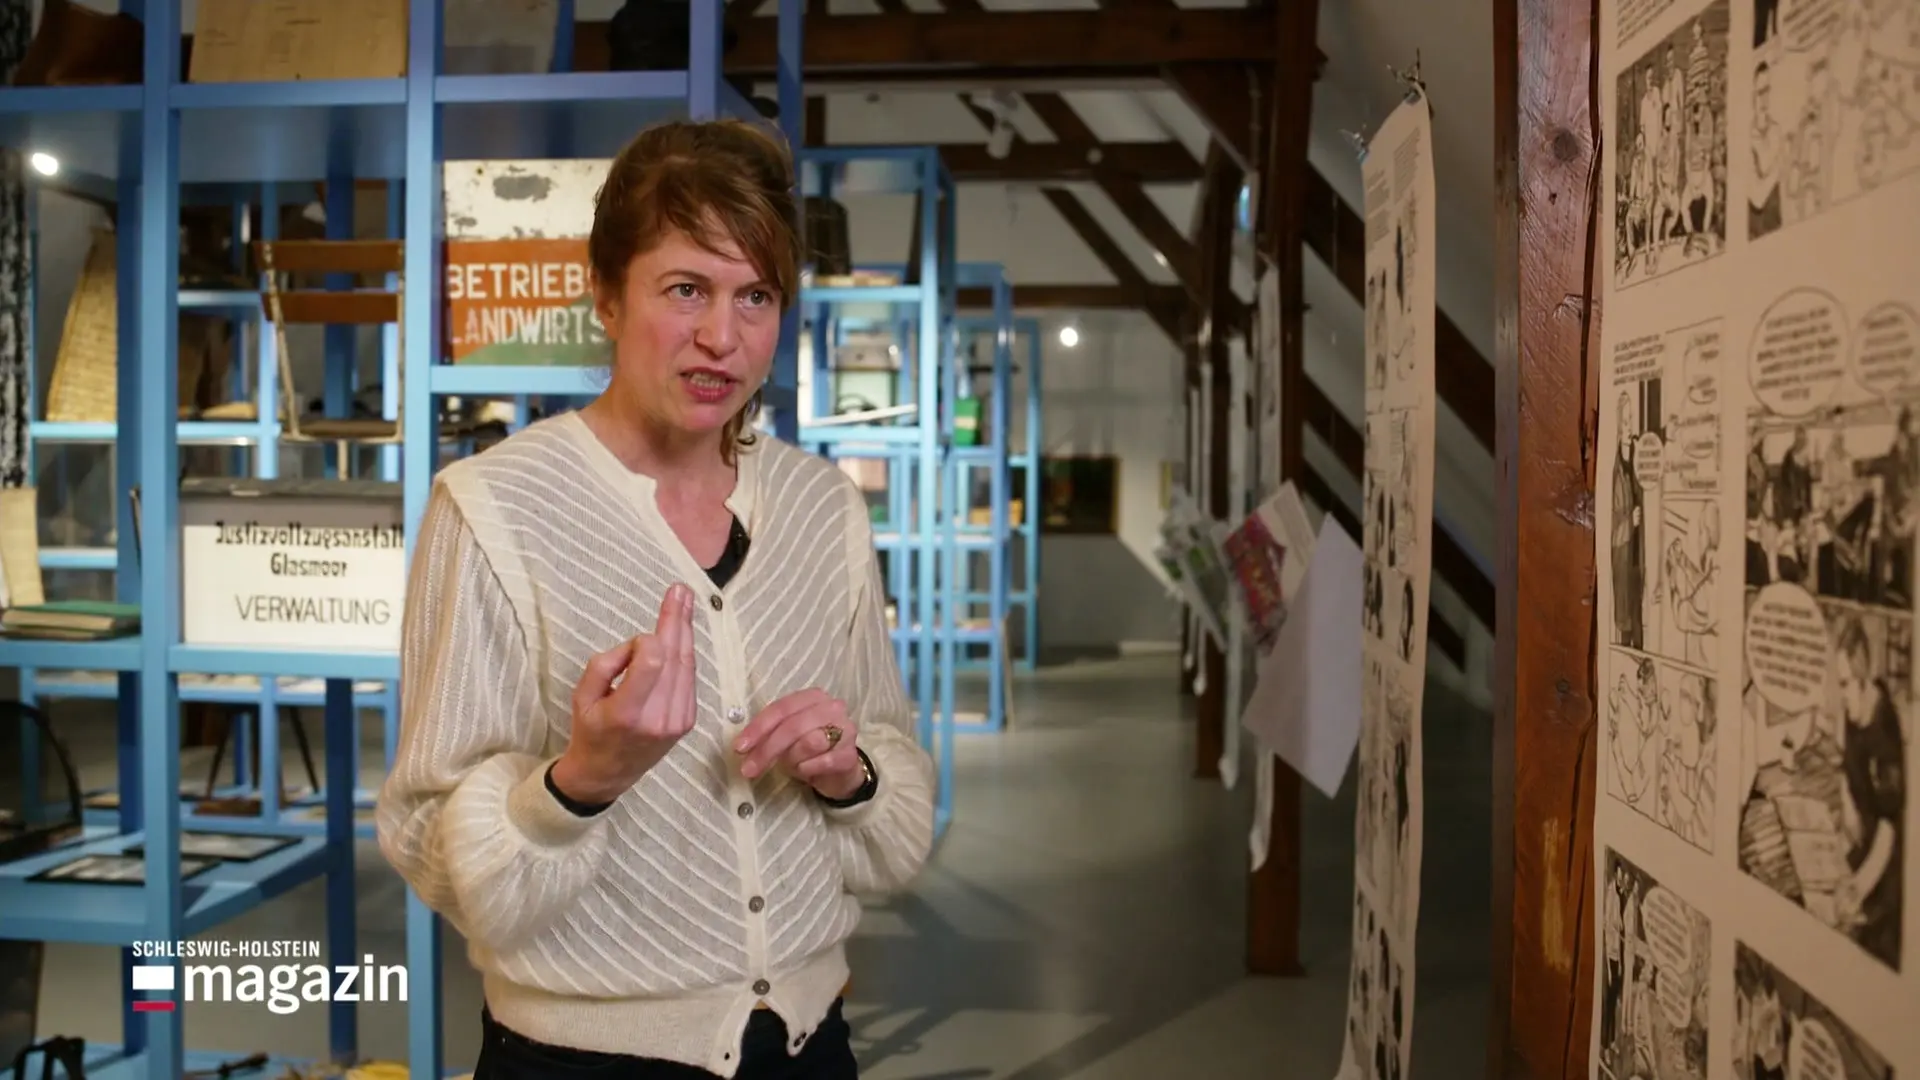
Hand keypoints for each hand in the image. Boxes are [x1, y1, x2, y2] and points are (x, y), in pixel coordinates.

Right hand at [550, 583, 697, 804]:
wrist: (607, 773)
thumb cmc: (589, 731)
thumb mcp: (581, 697)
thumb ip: (606, 664)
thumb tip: (639, 644)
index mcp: (627, 713)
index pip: (652, 661)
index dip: (645, 640)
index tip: (634, 641)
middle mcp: (658, 718)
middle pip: (674, 657)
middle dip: (676, 620)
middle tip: (680, 590)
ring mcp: (677, 721)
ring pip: (686, 665)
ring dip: (684, 631)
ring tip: (684, 601)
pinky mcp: (687, 721)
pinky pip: (689, 678)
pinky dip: (684, 654)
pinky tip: (681, 635)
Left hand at [733, 688, 865, 799]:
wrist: (840, 772)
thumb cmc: (809, 750)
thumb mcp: (786, 737)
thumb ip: (769, 734)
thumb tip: (742, 746)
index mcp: (813, 697)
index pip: (781, 708)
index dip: (758, 728)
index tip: (739, 747)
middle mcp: (832, 708)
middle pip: (792, 726)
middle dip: (767, 749)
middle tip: (749, 769)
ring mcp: (845, 730)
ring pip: (808, 743)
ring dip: (792, 759)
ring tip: (793, 766)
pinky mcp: (850, 755)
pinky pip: (820, 763)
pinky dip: (807, 770)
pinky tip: (807, 771)